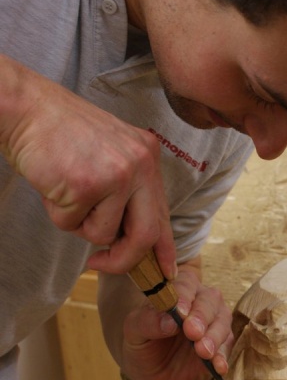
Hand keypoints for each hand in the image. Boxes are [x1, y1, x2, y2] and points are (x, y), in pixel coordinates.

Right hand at [0, 56, 175, 277]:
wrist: (27, 108)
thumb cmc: (61, 134)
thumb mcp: (110, 156)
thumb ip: (126, 192)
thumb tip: (129, 239)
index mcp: (147, 157)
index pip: (163, 213)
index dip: (164, 248)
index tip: (166, 272)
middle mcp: (139, 165)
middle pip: (145, 234)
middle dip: (123, 259)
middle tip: (100, 263)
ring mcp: (116, 174)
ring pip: (103, 233)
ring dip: (78, 224)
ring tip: (66, 190)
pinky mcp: (87, 185)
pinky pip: (71, 223)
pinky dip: (56, 212)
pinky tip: (53, 183)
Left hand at [119, 262, 234, 379]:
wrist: (148, 368)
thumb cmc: (140, 341)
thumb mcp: (134, 331)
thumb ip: (147, 322)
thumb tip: (169, 321)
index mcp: (178, 290)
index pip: (185, 285)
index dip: (184, 297)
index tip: (180, 313)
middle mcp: (200, 302)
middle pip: (209, 301)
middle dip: (202, 317)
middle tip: (193, 332)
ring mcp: (213, 323)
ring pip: (222, 322)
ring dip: (214, 337)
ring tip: (203, 351)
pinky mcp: (220, 346)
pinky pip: (226, 348)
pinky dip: (223, 357)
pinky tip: (218, 367)